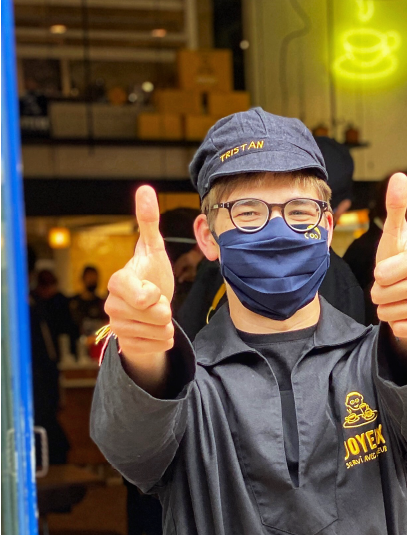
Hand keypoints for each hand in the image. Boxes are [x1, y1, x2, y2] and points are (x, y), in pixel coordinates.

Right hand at [105, 185, 173, 390]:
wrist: (149, 308)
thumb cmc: (152, 275)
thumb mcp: (154, 249)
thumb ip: (148, 222)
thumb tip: (145, 189)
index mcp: (117, 282)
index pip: (142, 297)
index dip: (155, 296)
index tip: (153, 290)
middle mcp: (111, 305)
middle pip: (158, 316)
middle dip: (166, 310)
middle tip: (158, 302)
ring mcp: (117, 327)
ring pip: (161, 332)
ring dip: (167, 324)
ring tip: (156, 314)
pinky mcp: (127, 345)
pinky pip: (161, 345)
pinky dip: (165, 339)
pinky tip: (154, 329)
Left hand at [371, 173, 406, 338]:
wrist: (406, 290)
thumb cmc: (396, 261)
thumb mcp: (391, 236)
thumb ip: (395, 208)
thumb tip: (398, 176)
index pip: (388, 273)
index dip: (380, 275)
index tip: (382, 273)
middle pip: (392, 296)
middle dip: (379, 295)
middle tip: (383, 290)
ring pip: (398, 314)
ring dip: (386, 311)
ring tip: (390, 303)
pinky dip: (400, 326)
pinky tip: (402, 317)